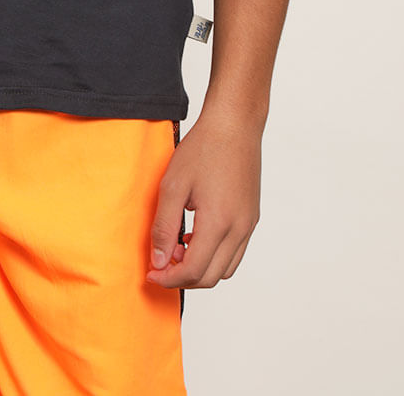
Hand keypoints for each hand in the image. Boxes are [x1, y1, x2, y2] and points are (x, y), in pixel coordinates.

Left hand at [145, 109, 261, 288]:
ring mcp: (249, 225)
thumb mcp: (173, 186)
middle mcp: (239, 230)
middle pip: (210, 277)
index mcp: (218, 223)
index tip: (151, 272)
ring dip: (200, 269)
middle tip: (161, 262)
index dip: (168, 278)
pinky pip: (235, 252)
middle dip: (182, 278)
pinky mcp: (251, 217)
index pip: (192, 271)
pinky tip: (196, 235)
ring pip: (226, 269)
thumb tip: (159, 262)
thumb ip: (164, 227)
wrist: (234, 125)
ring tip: (177, 248)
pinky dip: (215, 256)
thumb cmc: (203, 149)